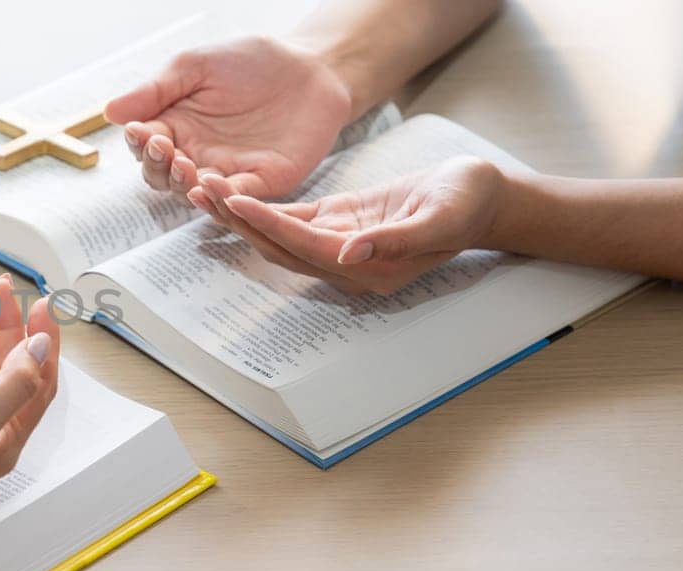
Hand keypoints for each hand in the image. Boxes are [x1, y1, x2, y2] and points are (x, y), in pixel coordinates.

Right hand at [105, 36, 352, 200]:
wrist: (310, 67)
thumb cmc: (250, 62)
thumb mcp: (195, 66)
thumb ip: (156, 90)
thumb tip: (110, 112)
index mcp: (175, 126)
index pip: (145, 147)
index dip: (139, 144)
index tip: (140, 131)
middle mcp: (195, 154)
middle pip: (162, 177)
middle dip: (157, 167)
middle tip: (165, 148)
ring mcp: (226, 171)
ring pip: (193, 192)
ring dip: (184, 185)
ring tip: (185, 167)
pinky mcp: (261, 182)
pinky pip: (235, 198)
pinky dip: (221, 196)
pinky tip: (212, 184)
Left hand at [212, 156, 504, 293]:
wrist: (483, 196)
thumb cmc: (467, 203)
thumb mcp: (440, 217)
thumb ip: (395, 239)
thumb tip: (349, 255)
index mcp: (368, 269)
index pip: (304, 246)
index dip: (268, 225)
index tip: (234, 201)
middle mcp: (345, 264)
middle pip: (279, 246)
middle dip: (238, 221)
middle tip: (200, 190)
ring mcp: (338, 245)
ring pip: (277, 234)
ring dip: (241, 214)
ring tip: (202, 189)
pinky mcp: (336, 223)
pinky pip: (290, 219)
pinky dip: (260, 207)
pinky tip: (229, 191)